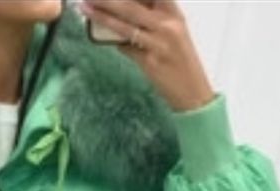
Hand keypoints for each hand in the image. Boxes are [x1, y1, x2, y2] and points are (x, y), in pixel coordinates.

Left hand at [78, 0, 215, 111]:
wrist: (193, 92)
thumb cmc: (181, 62)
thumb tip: (120, 13)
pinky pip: (125, 46)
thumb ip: (151, 20)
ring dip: (102, 15)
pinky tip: (99, 34)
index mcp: (175, 14)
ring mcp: (159, 43)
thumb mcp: (172, 33)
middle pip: (132, 5)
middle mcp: (169, 25)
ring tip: (86, 7)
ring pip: (125, 24)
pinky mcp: (150, 61)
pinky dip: (111, 39)